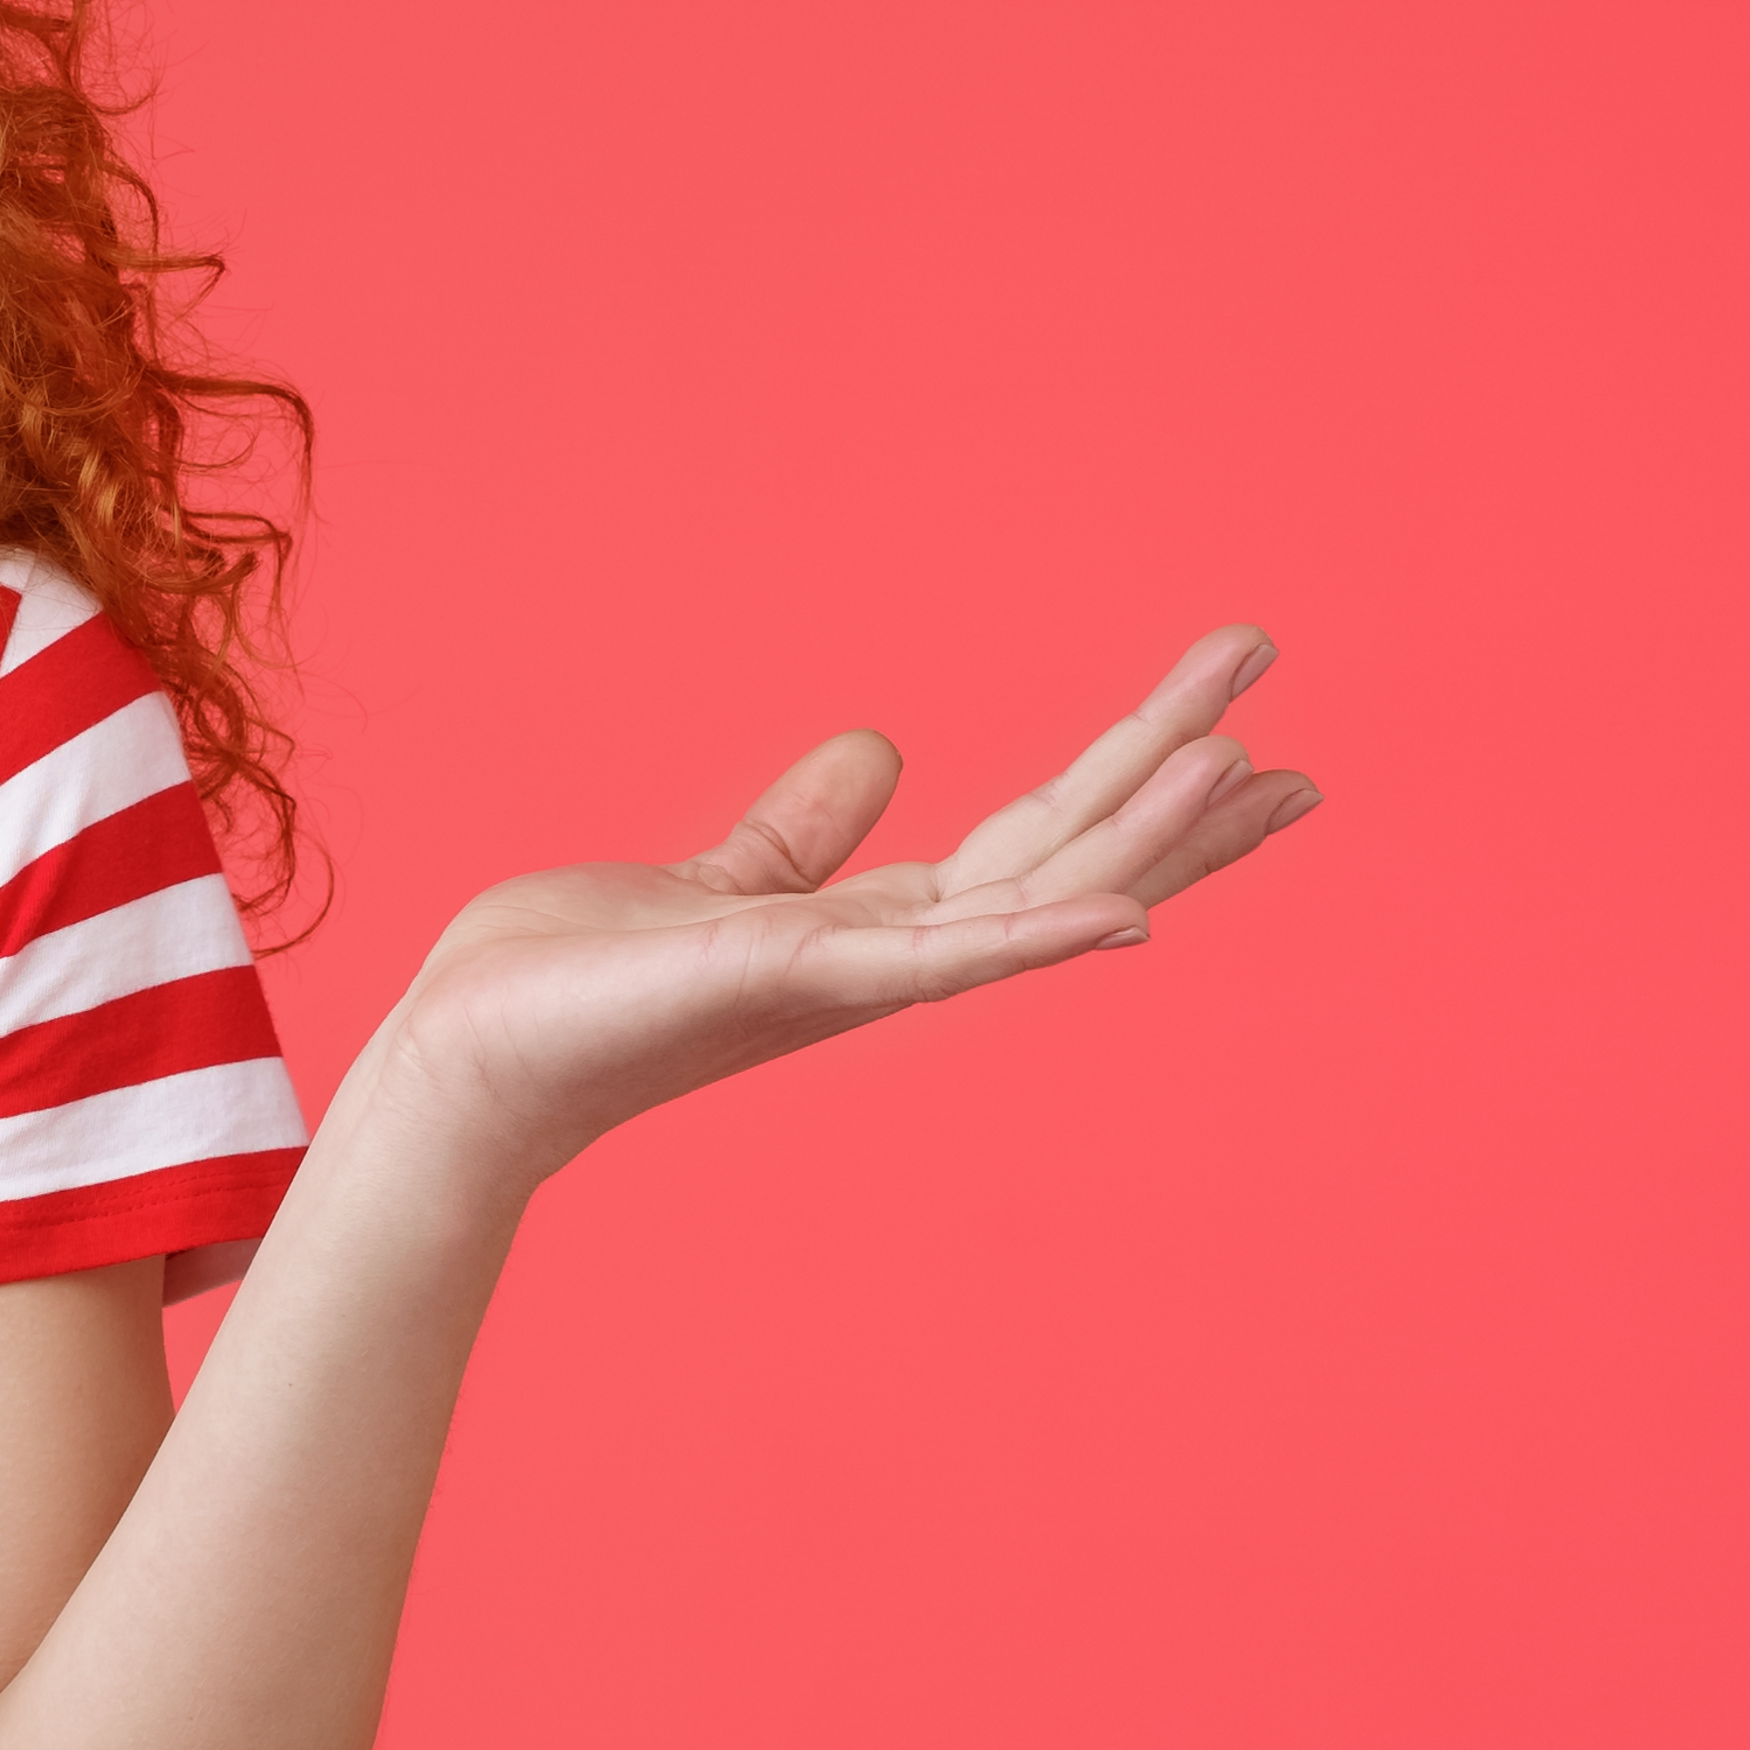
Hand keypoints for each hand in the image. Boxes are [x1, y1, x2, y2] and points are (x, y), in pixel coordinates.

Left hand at [366, 628, 1320, 1182]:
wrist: (470, 1058)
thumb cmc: (576, 984)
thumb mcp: (719, 880)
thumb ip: (803, 829)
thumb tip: (881, 748)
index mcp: (875, 930)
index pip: (1040, 846)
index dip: (1138, 785)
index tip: (1241, 725)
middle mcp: (886, 962)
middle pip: (1068, 858)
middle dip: (1174, 782)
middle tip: (1279, 690)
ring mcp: (851, 980)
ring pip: (1033, 899)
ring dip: (1144, 839)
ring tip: (1246, 766)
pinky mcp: (792, 980)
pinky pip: (941, 959)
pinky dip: (1036, 938)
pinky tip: (1128, 915)